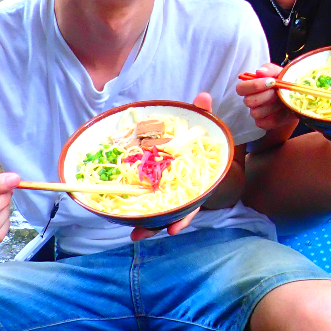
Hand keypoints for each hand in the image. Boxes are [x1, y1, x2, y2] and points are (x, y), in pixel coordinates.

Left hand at [129, 92, 209, 241]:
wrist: (199, 150)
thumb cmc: (201, 143)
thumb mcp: (203, 128)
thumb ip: (203, 114)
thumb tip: (203, 96)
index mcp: (196, 182)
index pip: (192, 204)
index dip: (184, 217)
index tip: (173, 229)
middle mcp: (182, 192)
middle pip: (171, 214)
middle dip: (156, 226)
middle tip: (139, 233)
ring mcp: (168, 193)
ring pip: (158, 213)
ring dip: (145, 225)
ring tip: (132, 233)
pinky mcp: (155, 190)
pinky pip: (147, 204)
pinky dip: (138, 212)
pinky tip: (126, 219)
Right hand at [236, 62, 297, 131]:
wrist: (298, 98)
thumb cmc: (285, 83)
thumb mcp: (279, 72)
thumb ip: (269, 69)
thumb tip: (259, 71)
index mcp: (251, 86)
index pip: (241, 88)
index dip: (254, 86)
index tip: (271, 82)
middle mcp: (251, 100)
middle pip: (248, 101)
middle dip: (267, 96)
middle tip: (279, 92)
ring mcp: (256, 113)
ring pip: (257, 113)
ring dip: (273, 106)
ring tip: (283, 100)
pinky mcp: (264, 123)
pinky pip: (265, 123)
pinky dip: (278, 116)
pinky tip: (284, 110)